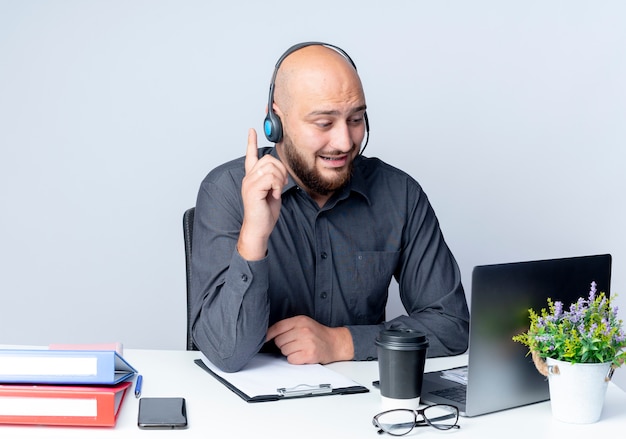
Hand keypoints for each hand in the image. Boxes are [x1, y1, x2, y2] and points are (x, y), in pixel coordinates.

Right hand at [238, 128, 287, 259]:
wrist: (259, 228)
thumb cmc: (265, 213)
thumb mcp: (271, 192)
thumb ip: (273, 179)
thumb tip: (280, 171)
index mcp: (252, 177)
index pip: (250, 155)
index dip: (251, 142)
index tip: (252, 131)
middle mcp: (248, 177)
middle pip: (269, 159)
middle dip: (281, 170)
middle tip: (281, 184)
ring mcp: (249, 182)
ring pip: (271, 167)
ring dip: (280, 179)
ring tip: (277, 191)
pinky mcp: (253, 189)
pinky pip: (271, 178)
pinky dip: (277, 186)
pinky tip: (274, 195)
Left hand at [266, 316, 353, 364]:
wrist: (334, 343)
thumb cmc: (317, 334)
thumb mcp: (304, 323)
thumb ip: (288, 326)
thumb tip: (268, 334)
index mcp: (300, 320)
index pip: (278, 327)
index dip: (269, 335)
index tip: (266, 339)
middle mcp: (304, 330)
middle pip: (279, 341)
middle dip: (284, 344)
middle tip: (294, 343)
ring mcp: (307, 342)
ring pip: (284, 351)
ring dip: (289, 352)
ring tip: (300, 349)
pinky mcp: (309, 354)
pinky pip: (291, 359)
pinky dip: (295, 359)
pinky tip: (302, 355)